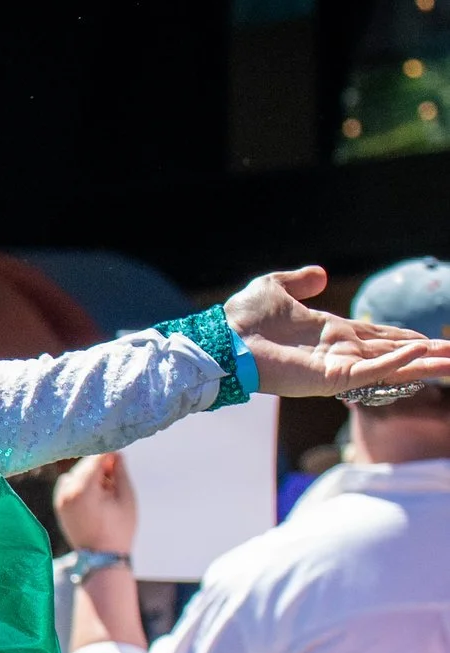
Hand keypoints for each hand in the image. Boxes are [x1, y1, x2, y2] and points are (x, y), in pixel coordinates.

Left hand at [52, 451, 135, 555]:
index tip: (121, 455)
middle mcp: (66, 492)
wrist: (101, 558)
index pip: (96, 458)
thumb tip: (116, 453)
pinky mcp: (59, 505)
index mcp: (83, 489)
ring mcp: (59, 499)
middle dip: (102, 467)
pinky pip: (69, 484)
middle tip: (116, 479)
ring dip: (92, 476)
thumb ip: (120, 472)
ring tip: (107, 492)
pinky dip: (82, 484)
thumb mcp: (126, 498)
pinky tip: (96, 497)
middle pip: (85, 464)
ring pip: (77, 473)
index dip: (110, 454)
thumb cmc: (119, 530)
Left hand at [222, 266, 449, 400]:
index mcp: (331, 332)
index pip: (378, 337)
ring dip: (422, 363)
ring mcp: (336, 366)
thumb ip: (300, 281)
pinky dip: (396, 362)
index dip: (405, 340)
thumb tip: (321, 274)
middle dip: (424, 355)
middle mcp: (339, 351)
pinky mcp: (330, 378)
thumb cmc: (243, 317)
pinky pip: (371, 371)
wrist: (223, 338)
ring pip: (390, 366)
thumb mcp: (276, 287)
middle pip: (392, 354)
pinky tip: (421, 354)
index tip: (431, 341)